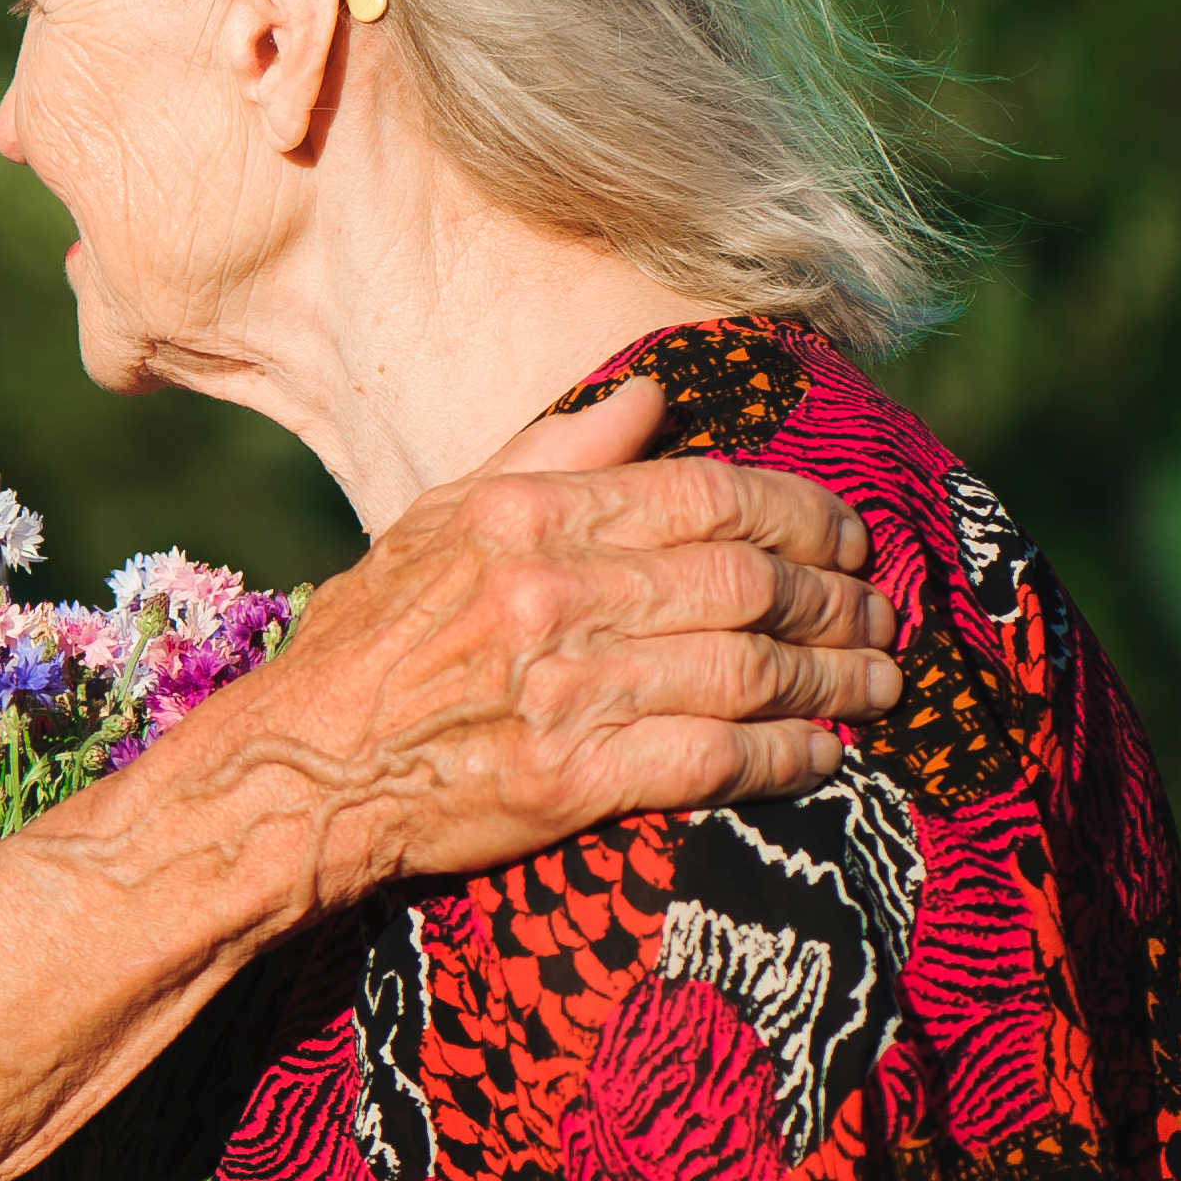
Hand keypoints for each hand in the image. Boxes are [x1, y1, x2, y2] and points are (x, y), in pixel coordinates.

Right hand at [194, 376, 901, 900]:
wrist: (300, 770)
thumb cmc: (370, 639)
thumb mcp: (439, 520)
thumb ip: (550, 455)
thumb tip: (650, 397)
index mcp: (524, 519)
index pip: (705, 494)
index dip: (803, 512)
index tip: (849, 534)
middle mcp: (547, 595)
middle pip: (745, 582)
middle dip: (836, 597)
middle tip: (880, 611)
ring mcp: (561, 691)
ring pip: (746, 671)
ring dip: (835, 679)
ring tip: (878, 680)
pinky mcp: (568, 783)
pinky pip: (713, 760)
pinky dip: (786, 757)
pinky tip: (824, 755)